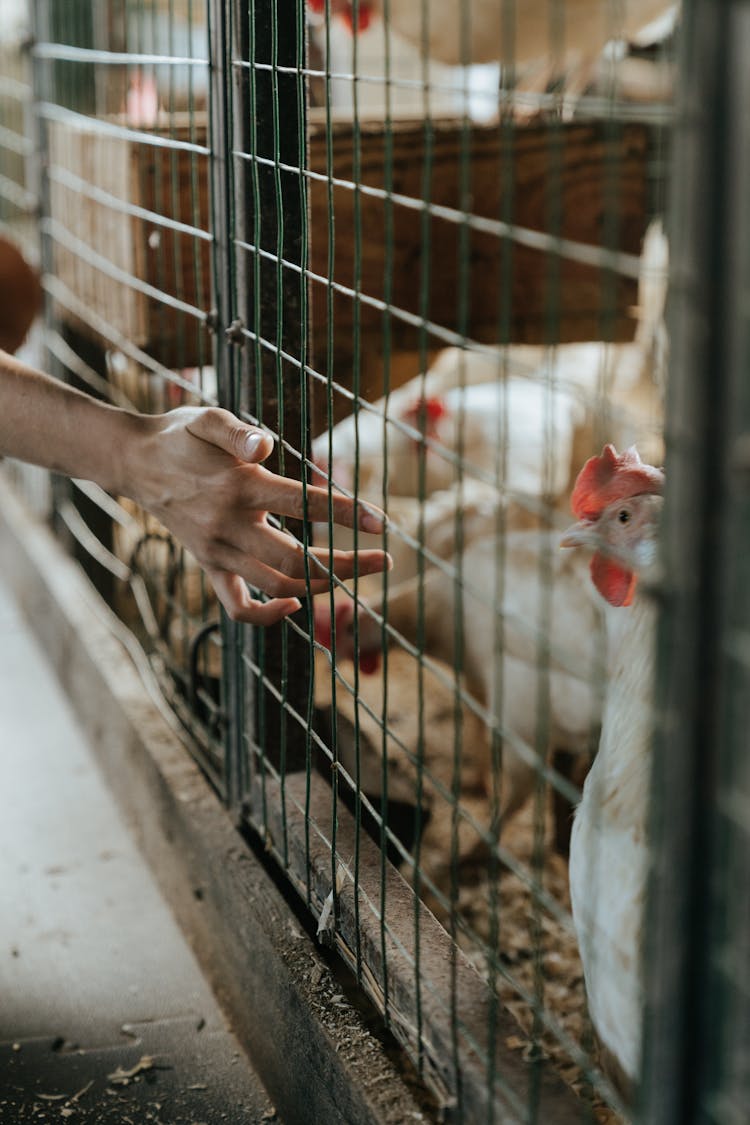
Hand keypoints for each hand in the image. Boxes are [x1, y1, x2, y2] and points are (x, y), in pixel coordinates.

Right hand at [124, 406, 391, 625]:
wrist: (134, 462)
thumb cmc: (179, 435)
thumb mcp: (206, 417)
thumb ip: (238, 430)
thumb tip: (266, 444)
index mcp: (238, 487)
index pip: (304, 504)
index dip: (347, 514)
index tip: (382, 522)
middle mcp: (228, 526)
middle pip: (297, 559)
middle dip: (346, 564)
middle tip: (384, 561)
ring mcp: (217, 552)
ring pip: (276, 585)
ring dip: (321, 586)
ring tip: (354, 574)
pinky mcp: (209, 566)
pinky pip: (238, 606)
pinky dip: (269, 612)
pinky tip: (297, 600)